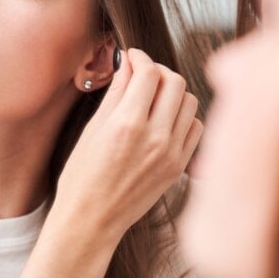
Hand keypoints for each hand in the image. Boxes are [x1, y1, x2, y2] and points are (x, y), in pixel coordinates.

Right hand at [54, 48, 202, 242]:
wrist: (92, 220)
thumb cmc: (82, 176)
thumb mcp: (93, 129)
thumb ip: (116, 93)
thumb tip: (128, 64)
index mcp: (127, 124)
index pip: (149, 72)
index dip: (140, 57)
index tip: (132, 57)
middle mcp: (155, 137)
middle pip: (175, 81)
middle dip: (159, 70)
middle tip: (144, 75)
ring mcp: (172, 153)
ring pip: (189, 101)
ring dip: (173, 92)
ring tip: (154, 98)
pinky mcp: (180, 166)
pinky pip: (196, 127)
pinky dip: (184, 116)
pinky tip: (166, 120)